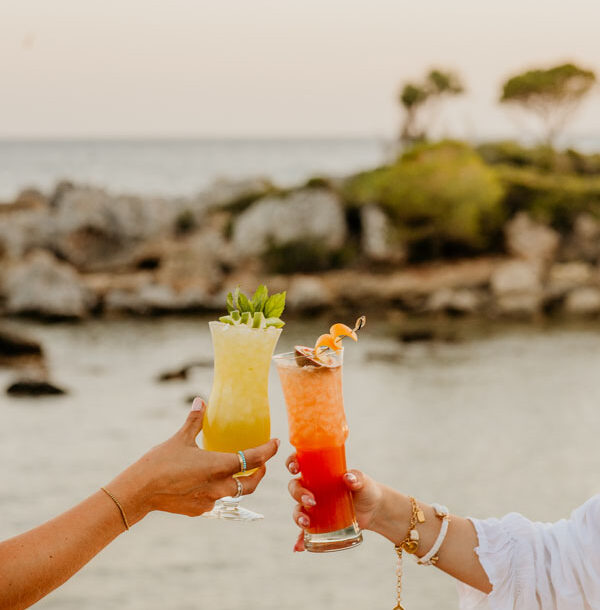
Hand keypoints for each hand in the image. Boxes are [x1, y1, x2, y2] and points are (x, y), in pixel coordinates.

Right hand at [108, 398, 279, 523]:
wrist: (139, 492)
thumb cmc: (160, 462)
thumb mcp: (180, 438)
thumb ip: (194, 420)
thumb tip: (201, 401)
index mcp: (219, 466)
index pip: (253, 459)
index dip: (268, 451)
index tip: (275, 443)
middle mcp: (219, 486)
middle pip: (251, 483)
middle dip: (259, 472)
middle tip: (261, 461)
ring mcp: (210, 501)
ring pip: (235, 493)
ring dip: (240, 482)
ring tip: (237, 470)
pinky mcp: (199, 510)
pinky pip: (217, 500)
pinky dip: (220, 490)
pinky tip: (211, 482)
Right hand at [286, 453, 383, 550]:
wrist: (373, 509)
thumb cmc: (365, 488)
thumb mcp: (362, 481)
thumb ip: (357, 478)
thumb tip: (349, 478)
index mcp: (319, 473)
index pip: (300, 463)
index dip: (292, 463)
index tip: (295, 468)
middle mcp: (312, 488)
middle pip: (295, 488)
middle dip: (298, 493)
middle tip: (311, 500)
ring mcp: (314, 508)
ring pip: (298, 510)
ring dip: (298, 516)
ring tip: (306, 523)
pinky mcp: (318, 525)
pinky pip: (305, 533)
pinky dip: (300, 540)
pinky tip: (299, 547)